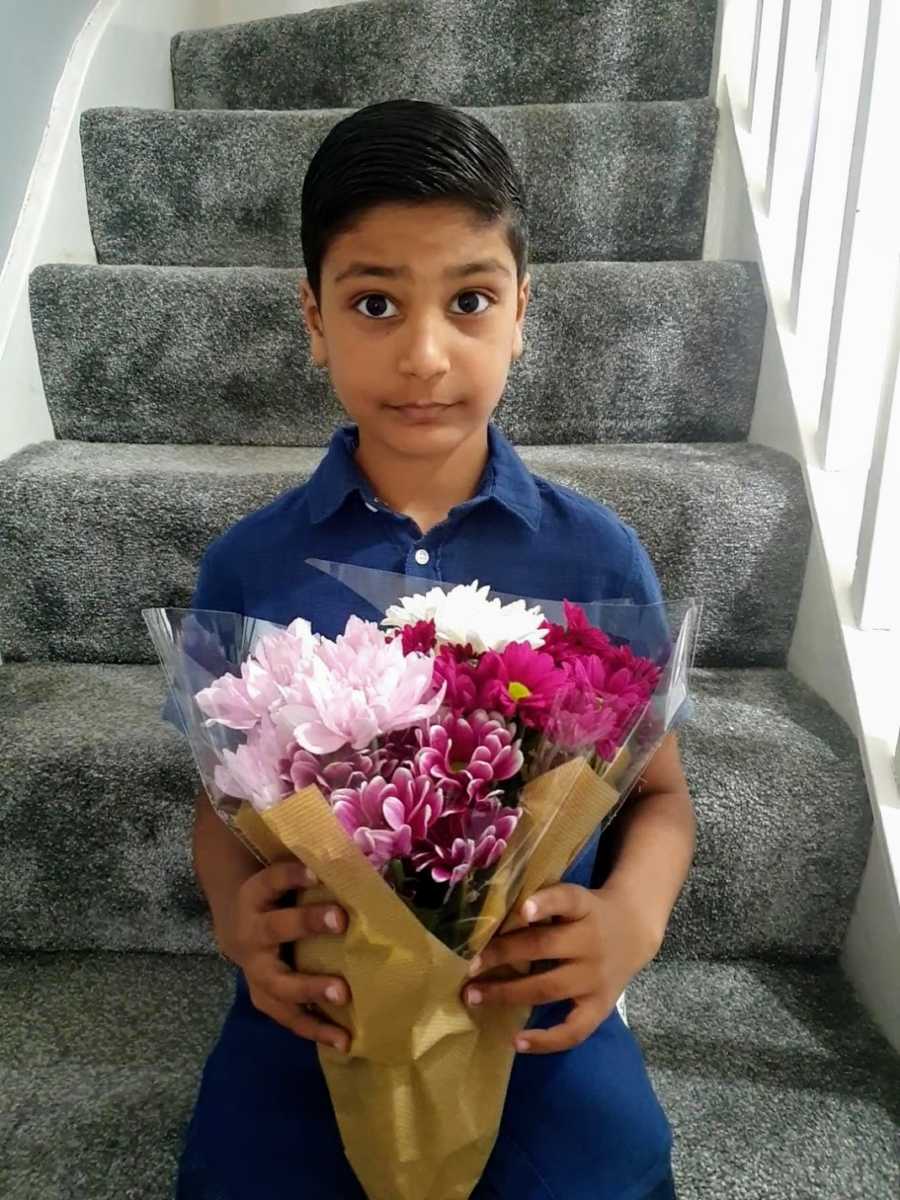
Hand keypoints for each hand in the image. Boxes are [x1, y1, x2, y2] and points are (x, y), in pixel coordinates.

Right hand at [220, 860, 352, 1052]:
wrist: (237, 926)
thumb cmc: (276, 896)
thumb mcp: (285, 876)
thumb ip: (316, 868)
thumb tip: (367, 855)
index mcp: (255, 895)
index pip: (272, 879)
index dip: (291, 875)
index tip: (316, 872)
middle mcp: (251, 932)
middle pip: (275, 928)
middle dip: (307, 924)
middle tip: (341, 921)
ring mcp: (254, 970)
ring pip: (279, 982)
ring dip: (310, 989)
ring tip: (343, 995)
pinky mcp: (264, 998)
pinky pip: (288, 1017)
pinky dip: (314, 1028)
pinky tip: (343, 1040)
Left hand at [461, 881, 661, 1053]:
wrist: (633, 930)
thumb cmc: (587, 913)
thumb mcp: (574, 898)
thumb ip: (544, 903)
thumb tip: (490, 916)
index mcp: (583, 907)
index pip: (566, 900)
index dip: (544, 904)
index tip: (521, 910)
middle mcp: (591, 941)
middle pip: (543, 947)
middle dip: (502, 955)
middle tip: (469, 965)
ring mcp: (596, 977)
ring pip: (548, 988)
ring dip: (507, 993)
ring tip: (474, 996)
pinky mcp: (601, 1007)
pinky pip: (573, 1030)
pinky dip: (545, 1040)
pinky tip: (516, 1041)